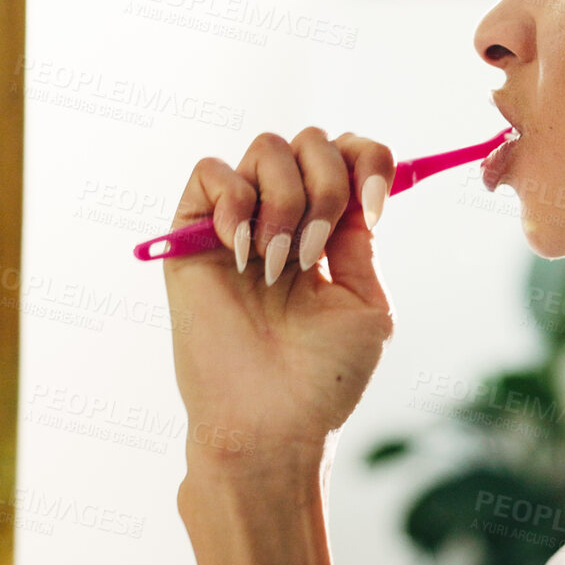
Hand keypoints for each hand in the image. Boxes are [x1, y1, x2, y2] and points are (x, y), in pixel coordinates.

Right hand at [164, 127, 395, 475]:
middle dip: (327, 186)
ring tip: (277, 263)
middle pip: (312, 141)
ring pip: (266, 148)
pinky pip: (210, 172)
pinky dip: (235, 200)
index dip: (367, 161)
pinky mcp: (190, 238)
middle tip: (316, 250)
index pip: (350, 156)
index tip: (373, 207)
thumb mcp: (365, 301)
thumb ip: (360, 237)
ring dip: (286, 199)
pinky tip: (242, 253)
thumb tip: (358, 187)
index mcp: (330, 232)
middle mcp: (285, 218)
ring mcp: (237, 224)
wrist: (272, 423)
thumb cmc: (323, 378)